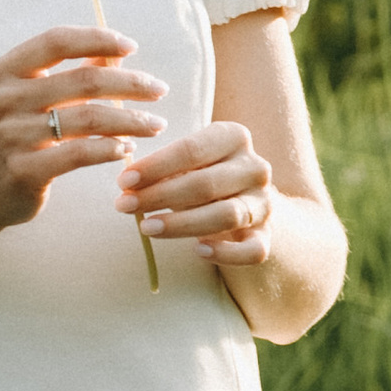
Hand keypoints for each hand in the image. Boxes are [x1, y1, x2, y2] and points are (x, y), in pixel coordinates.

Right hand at [0, 27, 165, 241]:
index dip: (98, 39)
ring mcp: (14, 135)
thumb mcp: (31, 96)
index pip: (58, 40)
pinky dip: (110, 149)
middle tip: (159, 89)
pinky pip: (79, 154)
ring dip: (131, 120)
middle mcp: (8, 98)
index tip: (132, 47)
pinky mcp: (25, 170)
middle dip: (130, 83)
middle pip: (84, 80)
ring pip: (89, 119)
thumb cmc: (16, 134)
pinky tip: (127, 149)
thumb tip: (116, 54)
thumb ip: (69, 73)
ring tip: (156, 124)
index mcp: (8, 70)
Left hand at [118, 117, 274, 265]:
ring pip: (225, 215)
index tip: (124, 180)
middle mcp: (255, 167)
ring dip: (181, 224)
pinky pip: (252, 250)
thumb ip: (164, 169)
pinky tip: (198, 251)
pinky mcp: (267, 236)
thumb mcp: (189, 162)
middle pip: (205, 184)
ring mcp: (264, 203)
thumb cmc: (205, 174)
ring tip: (147, 228)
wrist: (246, 199)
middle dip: (159, 196)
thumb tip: (128, 182)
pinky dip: (225, 253)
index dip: (155, 166)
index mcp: (235, 137)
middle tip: (124, 205)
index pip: (192, 150)